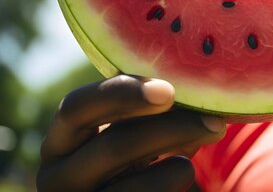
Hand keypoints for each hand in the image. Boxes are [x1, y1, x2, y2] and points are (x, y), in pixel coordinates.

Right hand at [37, 74, 225, 191]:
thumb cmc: (127, 160)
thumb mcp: (123, 135)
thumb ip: (142, 112)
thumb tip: (194, 90)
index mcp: (59, 143)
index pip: (75, 108)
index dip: (120, 94)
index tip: (168, 90)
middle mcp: (57, 179)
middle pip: (115, 145)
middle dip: (171, 128)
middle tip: (214, 120)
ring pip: (135, 184)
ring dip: (181, 162)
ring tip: (209, 139)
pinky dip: (174, 180)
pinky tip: (185, 168)